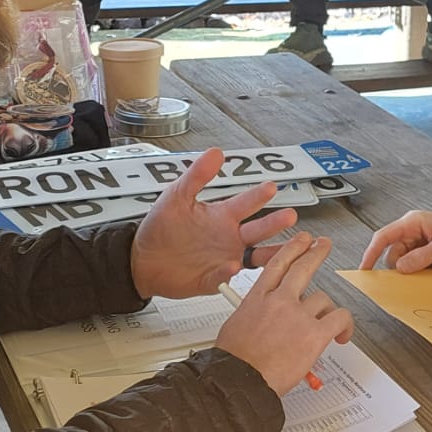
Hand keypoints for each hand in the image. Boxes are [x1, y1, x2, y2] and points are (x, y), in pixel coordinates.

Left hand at [131, 147, 298, 298]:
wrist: (142, 259)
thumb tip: (215, 153)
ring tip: (282, 249)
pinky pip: (224, 277)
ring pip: (254, 257)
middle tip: (289, 216)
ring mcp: (224, 258)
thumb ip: (197, 175)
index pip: (246, 204)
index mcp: (222, 217)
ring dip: (268, 253)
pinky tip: (232, 266)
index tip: (271, 187)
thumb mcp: (177, 196)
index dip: (258, 196)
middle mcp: (228, 237)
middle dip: (274, 223)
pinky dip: (228, 272)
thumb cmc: (160, 229)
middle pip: (258, 230)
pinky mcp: (212, 278)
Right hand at [214, 233, 353, 394]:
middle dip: (316, 253)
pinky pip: (339, 319)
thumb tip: (261, 317)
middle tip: (323, 245)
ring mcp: (298, 315)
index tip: (301, 241)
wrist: (239, 380)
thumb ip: (253, 314)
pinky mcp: (314, 334)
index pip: (278, 265)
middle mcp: (279, 301)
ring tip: (329, 323)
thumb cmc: (234, 361)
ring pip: (323, 299)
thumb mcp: (235, 326)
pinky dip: (345, 326)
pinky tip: (342, 334)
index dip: (292, 249)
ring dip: (327, 311)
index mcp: (257, 298)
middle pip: (303, 267)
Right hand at [360, 210, 431, 271]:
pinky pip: (417, 266)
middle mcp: (412, 231)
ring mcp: (419, 242)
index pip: (383, 237)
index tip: (365, 270)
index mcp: (413, 223)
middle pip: (393, 254)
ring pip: (405, 263)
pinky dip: (427, 270)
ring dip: (418, 269)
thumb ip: (422, 257)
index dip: (371, 253)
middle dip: (404, 267)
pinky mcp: (426, 252)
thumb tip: (400, 268)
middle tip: (424, 268)